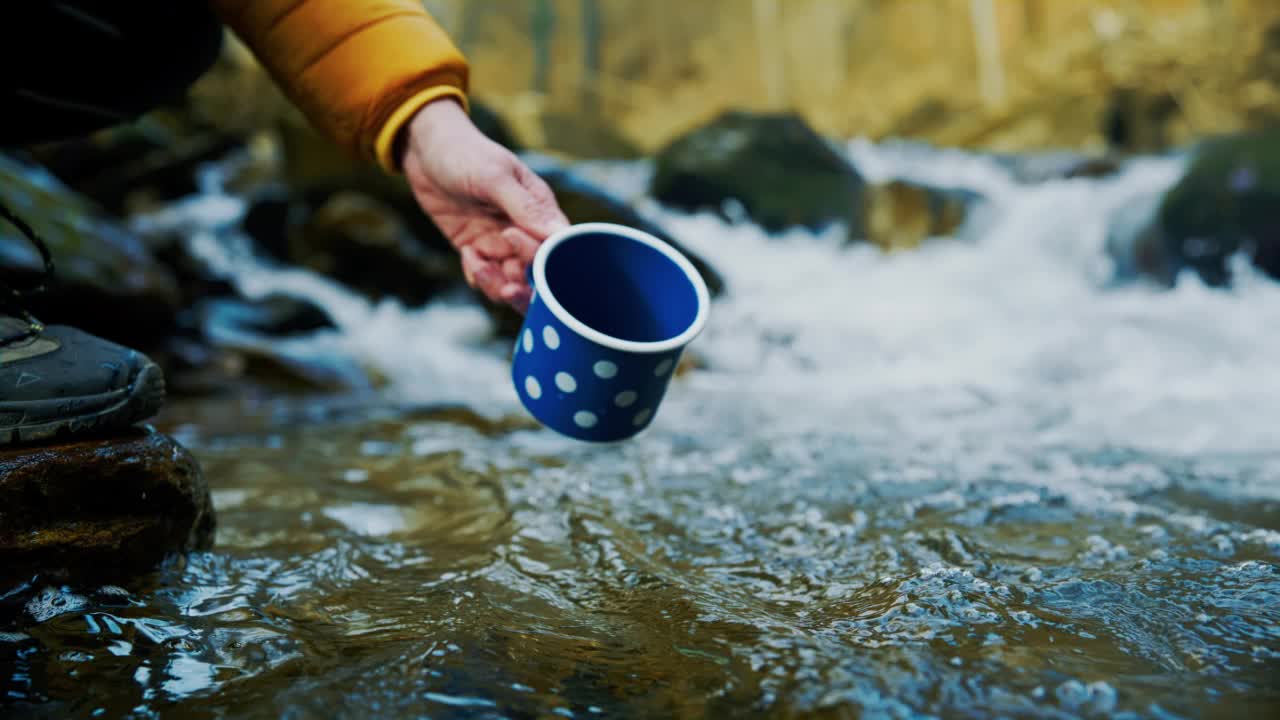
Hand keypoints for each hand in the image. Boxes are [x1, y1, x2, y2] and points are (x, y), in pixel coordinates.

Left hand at [401, 98, 568, 312]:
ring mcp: (499, 242)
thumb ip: (525, 207)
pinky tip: (466, 254)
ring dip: (497, 284)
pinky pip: (484, 276)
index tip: (511, 238)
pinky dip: (477, 275)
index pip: (554, 247)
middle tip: (506, 288)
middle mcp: (524, 230)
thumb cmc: (465, 152)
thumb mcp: (495, 176)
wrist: (425, 149)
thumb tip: (558, 235)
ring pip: (509, 281)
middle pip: (536, 274)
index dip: (541, 257)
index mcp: (540, 210)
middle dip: (523, 286)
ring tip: (477, 265)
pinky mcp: (475, 248)